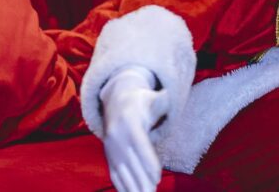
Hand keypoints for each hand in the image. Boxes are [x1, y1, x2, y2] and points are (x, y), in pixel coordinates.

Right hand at [100, 68, 168, 191]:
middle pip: (132, 162)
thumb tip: (169, 95)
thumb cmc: (141, 101)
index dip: (148, 162)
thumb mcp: (152, 98)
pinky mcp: (109, 157)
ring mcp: (111, 149)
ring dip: (133, 187)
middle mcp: (117, 137)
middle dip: (143, 180)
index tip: (157, 177)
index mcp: (129, 122)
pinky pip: (115, 174)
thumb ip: (163, 100)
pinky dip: (122, 186)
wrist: (116, 102)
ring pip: (123, 171)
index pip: (140, 146)